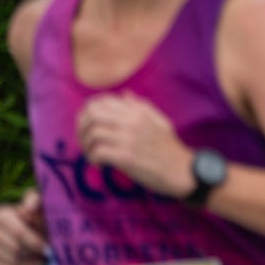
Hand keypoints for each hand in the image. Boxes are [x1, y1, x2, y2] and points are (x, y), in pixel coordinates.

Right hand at [0, 190, 48, 264]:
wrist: (43, 231)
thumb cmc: (44, 216)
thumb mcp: (44, 205)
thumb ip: (37, 202)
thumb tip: (28, 208)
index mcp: (1, 214)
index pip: (16, 232)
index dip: (33, 240)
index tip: (47, 245)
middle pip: (15, 249)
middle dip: (34, 252)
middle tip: (48, 252)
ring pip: (13, 261)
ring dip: (32, 260)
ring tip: (44, 255)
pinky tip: (37, 264)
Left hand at [76, 94, 192, 196]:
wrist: (182, 170)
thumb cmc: (170, 147)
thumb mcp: (159, 121)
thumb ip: (141, 106)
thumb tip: (125, 94)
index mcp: (138, 111)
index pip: (101, 101)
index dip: (87, 112)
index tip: (89, 126)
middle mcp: (132, 122)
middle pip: (92, 115)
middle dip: (82, 128)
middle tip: (86, 141)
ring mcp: (129, 139)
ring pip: (93, 133)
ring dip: (86, 146)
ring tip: (92, 155)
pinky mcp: (127, 157)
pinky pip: (98, 152)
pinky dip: (93, 159)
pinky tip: (100, 165)